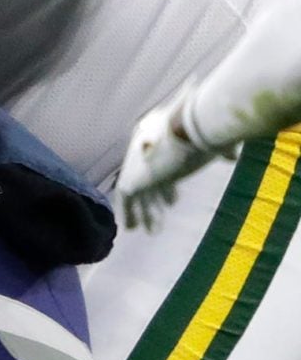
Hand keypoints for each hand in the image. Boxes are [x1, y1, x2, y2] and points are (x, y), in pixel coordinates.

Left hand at [117, 92, 222, 229]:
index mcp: (159, 138)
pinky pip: (127, 201)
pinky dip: (129, 213)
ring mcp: (136, 164)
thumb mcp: (214, 140)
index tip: (172, 202)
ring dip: (145, 211)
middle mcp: (143, 149)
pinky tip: (131, 228)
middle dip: (156, 197)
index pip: (162, 163)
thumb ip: (221, 149)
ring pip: (140, 191)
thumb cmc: (207, 130)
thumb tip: (232, 156)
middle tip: (164, 210)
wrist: (188, 129)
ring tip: (151, 230)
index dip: (168, 185)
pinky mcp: (131, 179)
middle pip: (150, 178)